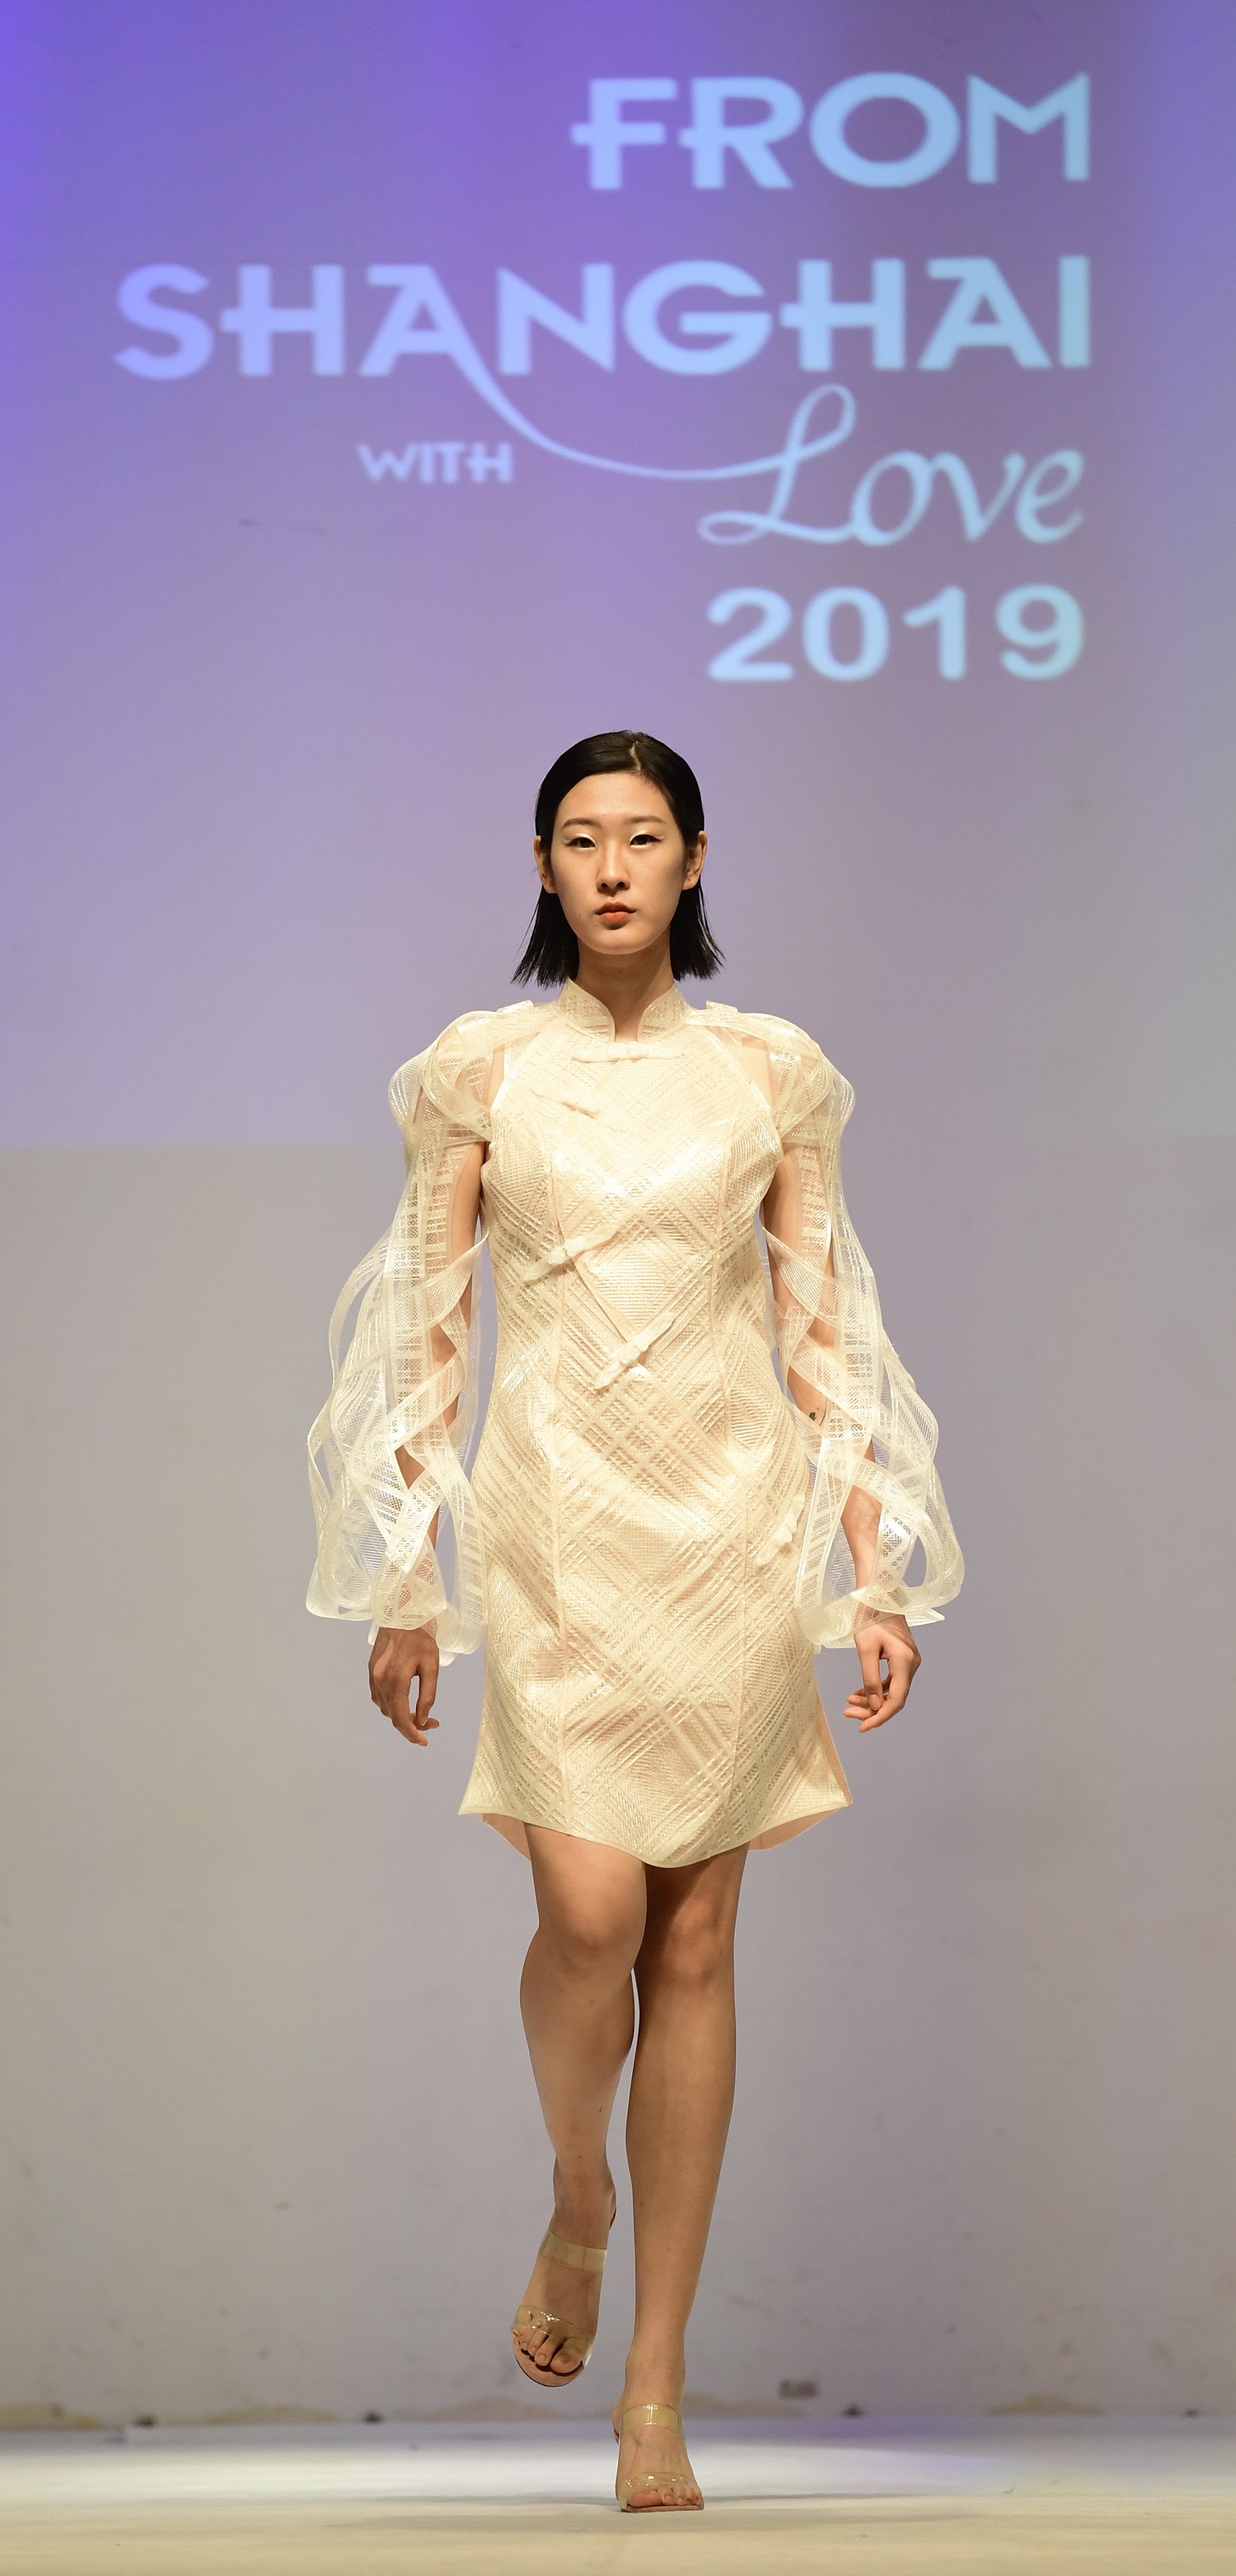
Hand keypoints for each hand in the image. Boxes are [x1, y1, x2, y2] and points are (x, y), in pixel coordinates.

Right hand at [368, 1625, 439, 1747]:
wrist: (402, 1610)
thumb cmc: (422, 1636)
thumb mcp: (431, 1665)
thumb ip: (427, 1695)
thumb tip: (421, 1719)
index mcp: (395, 1680)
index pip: (399, 1718)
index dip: (411, 1734)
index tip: (424, 1741)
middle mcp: (379, 1680)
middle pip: (391, 1714)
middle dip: (410, 1723)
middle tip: (431, 1722)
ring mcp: (372, 1674)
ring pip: (384, 1706)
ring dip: (399, 1714)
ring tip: (419, 1711)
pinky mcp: (371, 1668)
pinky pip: (378, 1695)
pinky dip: (390, 1703)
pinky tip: (403, 1699)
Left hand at [843, 1613, 920, 1732]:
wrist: (879, 1595)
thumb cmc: (870, 1617)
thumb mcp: (865, 1649)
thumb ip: (870, 1679)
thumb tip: (874, 1706)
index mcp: (904, 1662)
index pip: (896, 1700)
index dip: (880, 1717)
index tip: (863, 1727)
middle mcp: (911, 1664)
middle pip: (894, 1698)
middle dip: (872, 1710)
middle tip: (848, 1714)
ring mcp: (909, 1662)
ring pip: (892, 1691)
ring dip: (872, 1700)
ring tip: (849, 1703)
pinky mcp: (902, 1659)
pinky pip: (891, 1681)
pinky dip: (876, 1689)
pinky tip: (859, 1693)